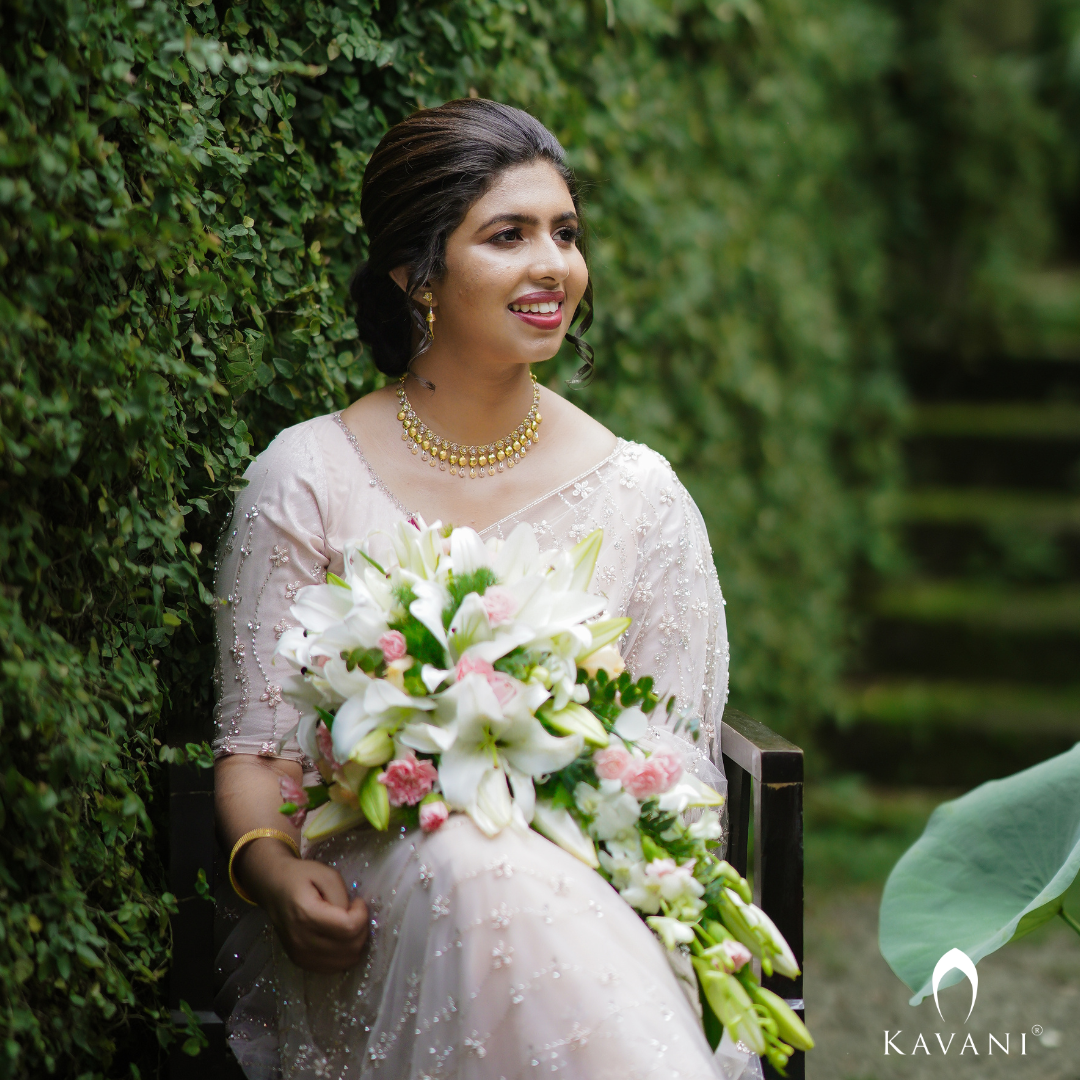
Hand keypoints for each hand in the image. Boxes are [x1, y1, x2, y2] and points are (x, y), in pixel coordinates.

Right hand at [238, 838, 369, 971]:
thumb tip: (351, 915)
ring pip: (344, 961)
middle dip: (362, 928)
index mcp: (307, 914)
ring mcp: (300, 955)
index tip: (357, 901)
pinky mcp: (301, 961)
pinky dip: (344, 955)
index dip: (361, 914)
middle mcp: (302, 940)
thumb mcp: (325, 874)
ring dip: (355, 943)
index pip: (348, 927)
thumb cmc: (300, 877)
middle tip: (356, 912)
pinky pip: (333, 968)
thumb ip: (341, 895)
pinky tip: (341, 938)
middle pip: (349, 947)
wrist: (274, 888)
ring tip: (349, 924)